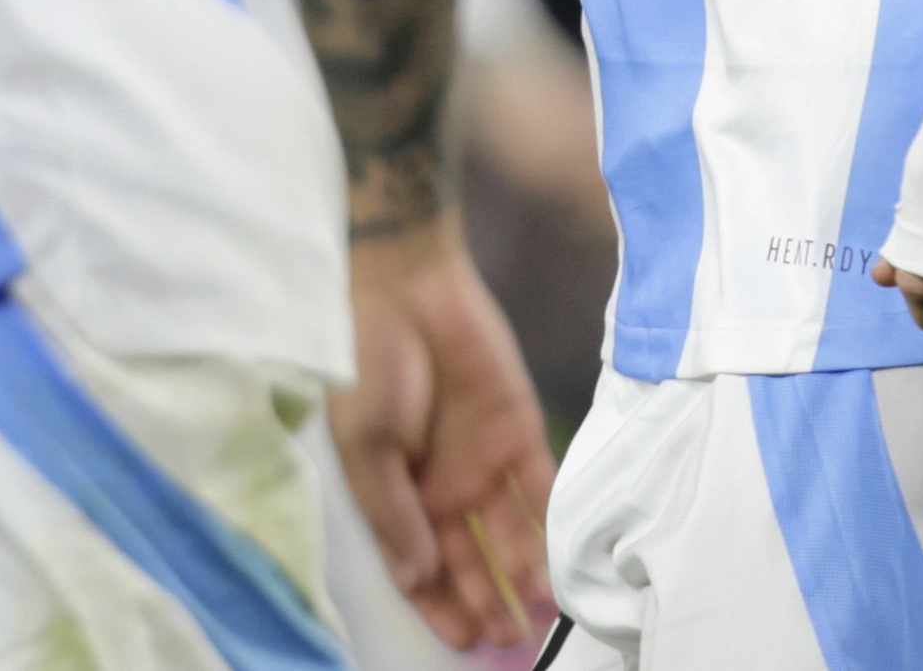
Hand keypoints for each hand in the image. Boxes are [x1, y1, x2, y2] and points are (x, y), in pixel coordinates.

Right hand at [330, 216, 555, 650]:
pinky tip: (557, 558)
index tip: (464, 640)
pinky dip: (547, 522)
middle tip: (508, 637)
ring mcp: (481, 459)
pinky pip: (538, 486)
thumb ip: (392, 511)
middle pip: (468, 558)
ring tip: (539, 612)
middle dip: (487, 599)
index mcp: (397, 494)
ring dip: (521, 571)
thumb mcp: (365, 445)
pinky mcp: (517, 429)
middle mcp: (441, 486)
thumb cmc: (368, 364)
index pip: (420, 565)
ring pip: (507, 531)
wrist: (405, 287)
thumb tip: (414, 577)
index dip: (440, 605)